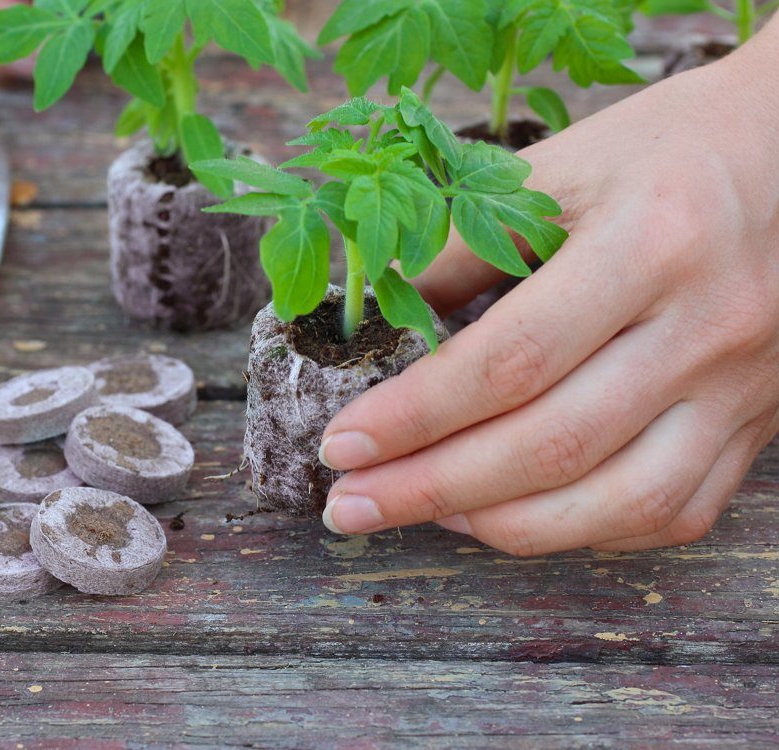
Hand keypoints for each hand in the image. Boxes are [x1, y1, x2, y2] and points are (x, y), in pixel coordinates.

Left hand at [319, 21, 778, 554]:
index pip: (511, 359)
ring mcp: (740, 390)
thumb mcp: (560, 167)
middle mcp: (707, 329)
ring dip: (502, 526)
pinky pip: (669, 513)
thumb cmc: (666, 151)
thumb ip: (463, 242)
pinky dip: (580, 531)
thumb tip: (369, 319)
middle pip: (555, 444)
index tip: (341, 444)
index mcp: (652, 244)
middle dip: (432, 489)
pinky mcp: (754, 427)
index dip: (415, 414)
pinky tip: (512, 514)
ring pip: (618, 502)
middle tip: (351, 505)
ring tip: (423, 511)